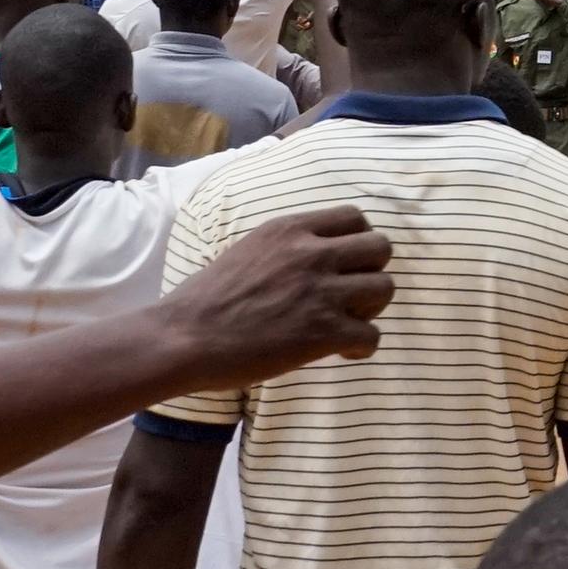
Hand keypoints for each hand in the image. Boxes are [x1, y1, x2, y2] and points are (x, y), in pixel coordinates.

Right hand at [155, 207, 393, 385]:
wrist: (182, 338)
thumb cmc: (206, 300)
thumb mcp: (249, 250)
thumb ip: (287, 247)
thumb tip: (319, 254)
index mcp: (289, 229)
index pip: (355, 216)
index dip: (358, 242)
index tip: (344, 264)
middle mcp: (311, 253)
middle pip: (381, 247)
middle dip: (372, 271)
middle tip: (350, 295)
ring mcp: (320, 292)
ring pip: (385, 288)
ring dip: (371, 309)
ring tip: (346, 323)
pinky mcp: (323, 332)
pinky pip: (373, 335)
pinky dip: (362, 346)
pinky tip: (342, 352)